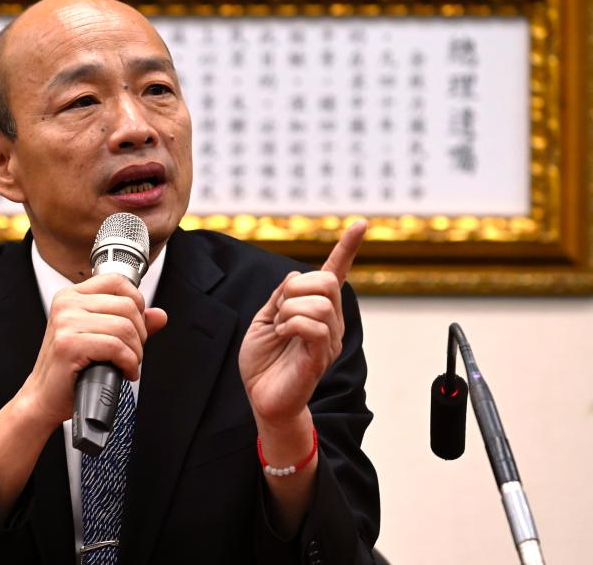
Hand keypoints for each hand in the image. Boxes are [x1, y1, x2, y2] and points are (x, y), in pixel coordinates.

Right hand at [17, 273, 167, 429]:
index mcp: (72, 296)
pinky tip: (123, 372)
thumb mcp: (101, 338)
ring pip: (124, 327)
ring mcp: (65, 323)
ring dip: (135, 352)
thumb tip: (159, 315)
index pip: (117, 281)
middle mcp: (66, 304)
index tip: (135, 326)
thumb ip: (130, 323)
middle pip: (127, 306)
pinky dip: (128, 363)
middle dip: (139, 334)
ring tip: (127, 364)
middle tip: (132, 353)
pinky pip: (116, 347)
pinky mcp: (68, 344)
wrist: (44, 397)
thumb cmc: (70, 369)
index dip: (137, 302)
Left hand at [239, 221, 366, 427]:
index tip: (361, 224)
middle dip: (295, 288)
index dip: (347, 247)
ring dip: (289, 310)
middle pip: (325, 281)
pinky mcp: (321, 356)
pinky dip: (292, 324)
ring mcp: (328, 339)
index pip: (335, 272)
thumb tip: (295, 273)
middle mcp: (329, 321)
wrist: (261, 397)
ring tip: (281, 328)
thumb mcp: (263, 319)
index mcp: (315, 309)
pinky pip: (313, 326)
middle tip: (279, 311)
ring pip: (319, 303)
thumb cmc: (263, 362)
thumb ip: (279, 296)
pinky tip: (284, 335)